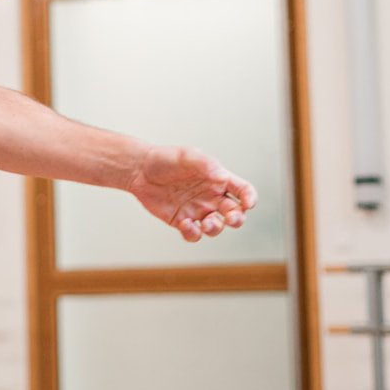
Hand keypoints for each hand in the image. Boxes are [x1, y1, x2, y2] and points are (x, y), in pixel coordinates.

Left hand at [128, 146, 257, 241]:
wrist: (139, 170)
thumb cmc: (165, 159)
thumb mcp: (185, 156)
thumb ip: (204, 164)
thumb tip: (221, 177)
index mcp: (218, 179)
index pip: (243, 190)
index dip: (250, 198)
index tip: (248, 203)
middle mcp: (211, 197)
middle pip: (235, 213)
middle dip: (237, 219)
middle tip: (231, 219)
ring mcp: (198, 210)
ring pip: (216, 227)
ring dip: (216, 228)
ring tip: (206, 223)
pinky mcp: (182, 221)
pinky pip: (194, 234)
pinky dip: (194, 233)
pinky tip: (186, 225)